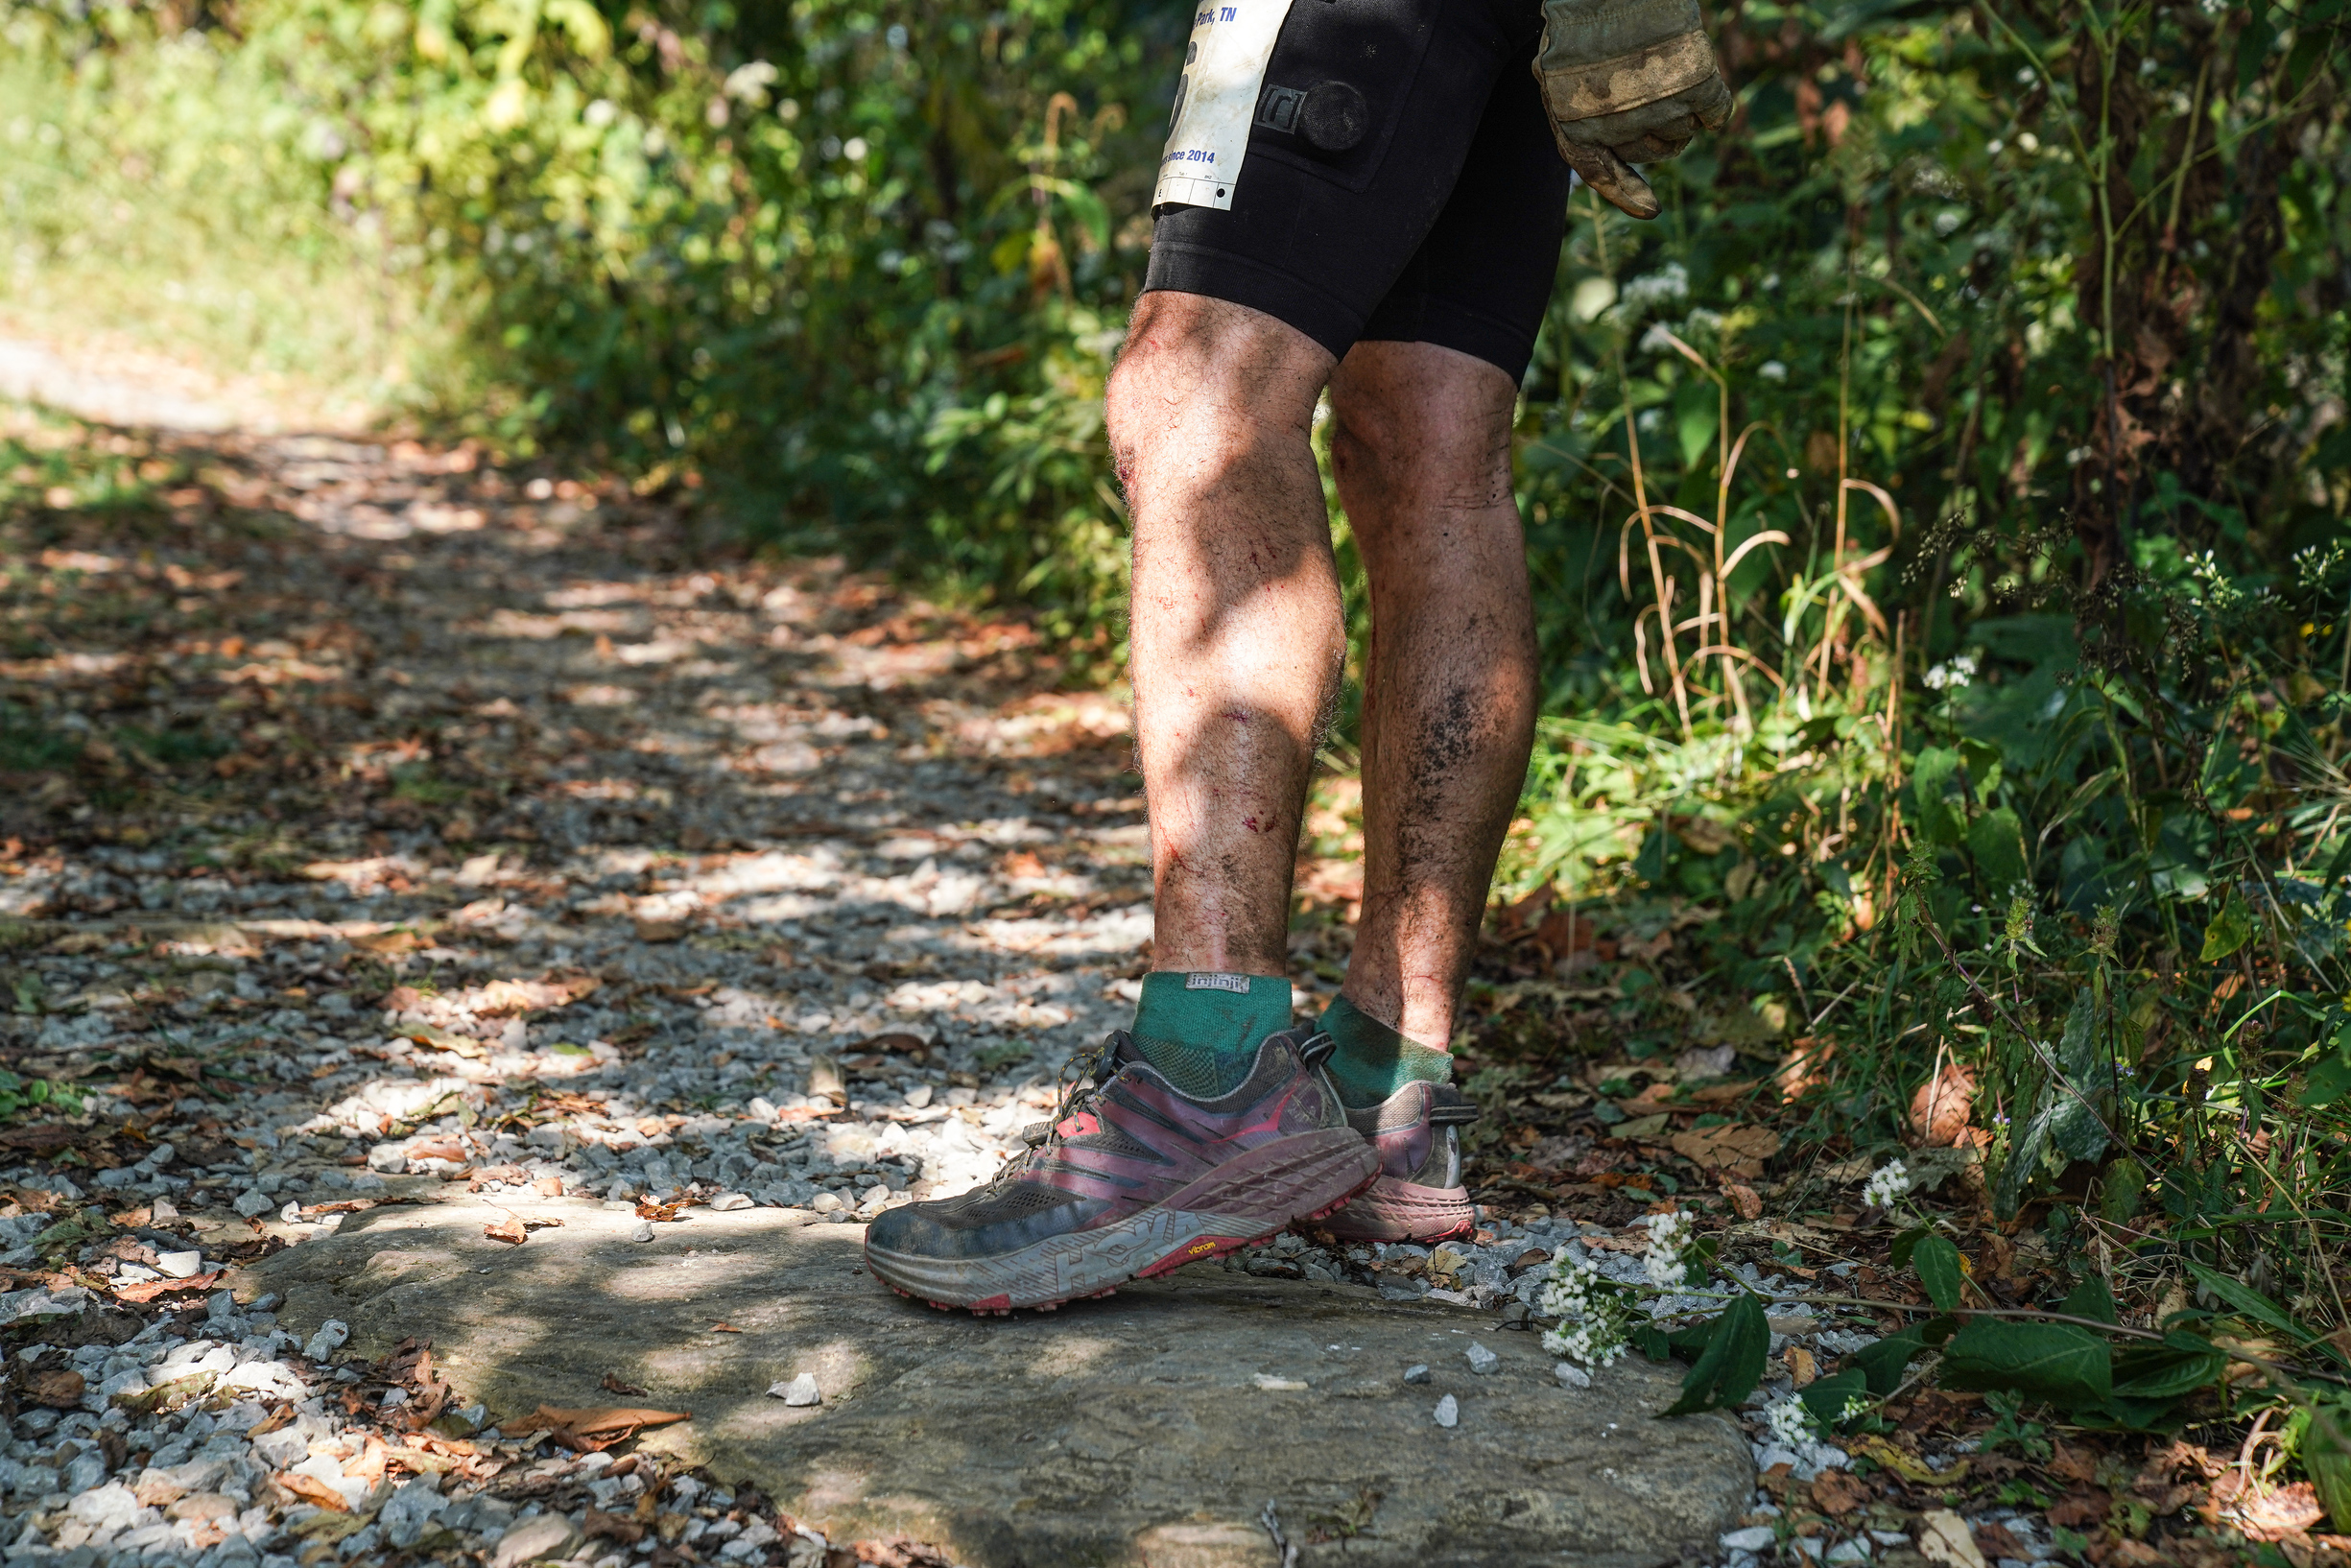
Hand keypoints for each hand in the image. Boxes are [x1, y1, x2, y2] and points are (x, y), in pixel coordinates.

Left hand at [1532, 0, 1732, 219]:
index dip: (1625, 194)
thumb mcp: (1561, 72)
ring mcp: (1656, 109)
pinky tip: (1704, 84)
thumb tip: (1622, 174)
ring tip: (1665, 69)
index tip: (1652, 211)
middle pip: (1649, 151)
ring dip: (1681, 109)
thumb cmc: (1585, 23)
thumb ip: (1583, 118)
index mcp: (1575, 124)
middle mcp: (1615, 127)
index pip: (1599, 172)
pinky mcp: (1694, 88)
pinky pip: (1715, 113)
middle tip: (1652, 88)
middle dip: (1654, 129)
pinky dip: (1714, 107)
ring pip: (1680, 135)